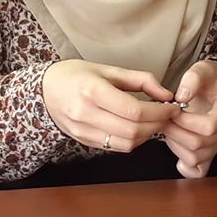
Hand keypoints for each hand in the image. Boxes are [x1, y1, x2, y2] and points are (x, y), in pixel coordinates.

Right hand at [42, 60, 179, 152]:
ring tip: (155, 121)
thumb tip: (166, 94)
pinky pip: (116, 146)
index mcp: (92, 91)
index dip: (159, 112)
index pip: (134, 111)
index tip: (173, 107)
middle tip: (168, 115)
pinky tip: (138, 128)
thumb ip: (140, 80)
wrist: (44, 90)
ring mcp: (83, 131)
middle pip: (132, 130)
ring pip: (126, 143)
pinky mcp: (84, 141)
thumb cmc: (76, 75)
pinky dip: (133, 140)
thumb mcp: (108, 69)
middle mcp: (86, 114)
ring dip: (147, 135)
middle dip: (157, 125)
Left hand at [162, 59, 216, 178]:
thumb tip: (182, 96)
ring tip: (168, 128)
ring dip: (175, 145)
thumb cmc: (210, 79)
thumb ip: (193, 78)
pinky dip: (184, 164)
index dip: (186, 122)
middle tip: (163, 120)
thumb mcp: (203, 68)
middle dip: (176, 132)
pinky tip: (176, 148)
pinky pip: (198, 171)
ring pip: (195, 157)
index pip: (209, 126)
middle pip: (199, 144)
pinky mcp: (212, 154)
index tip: (173, 111)